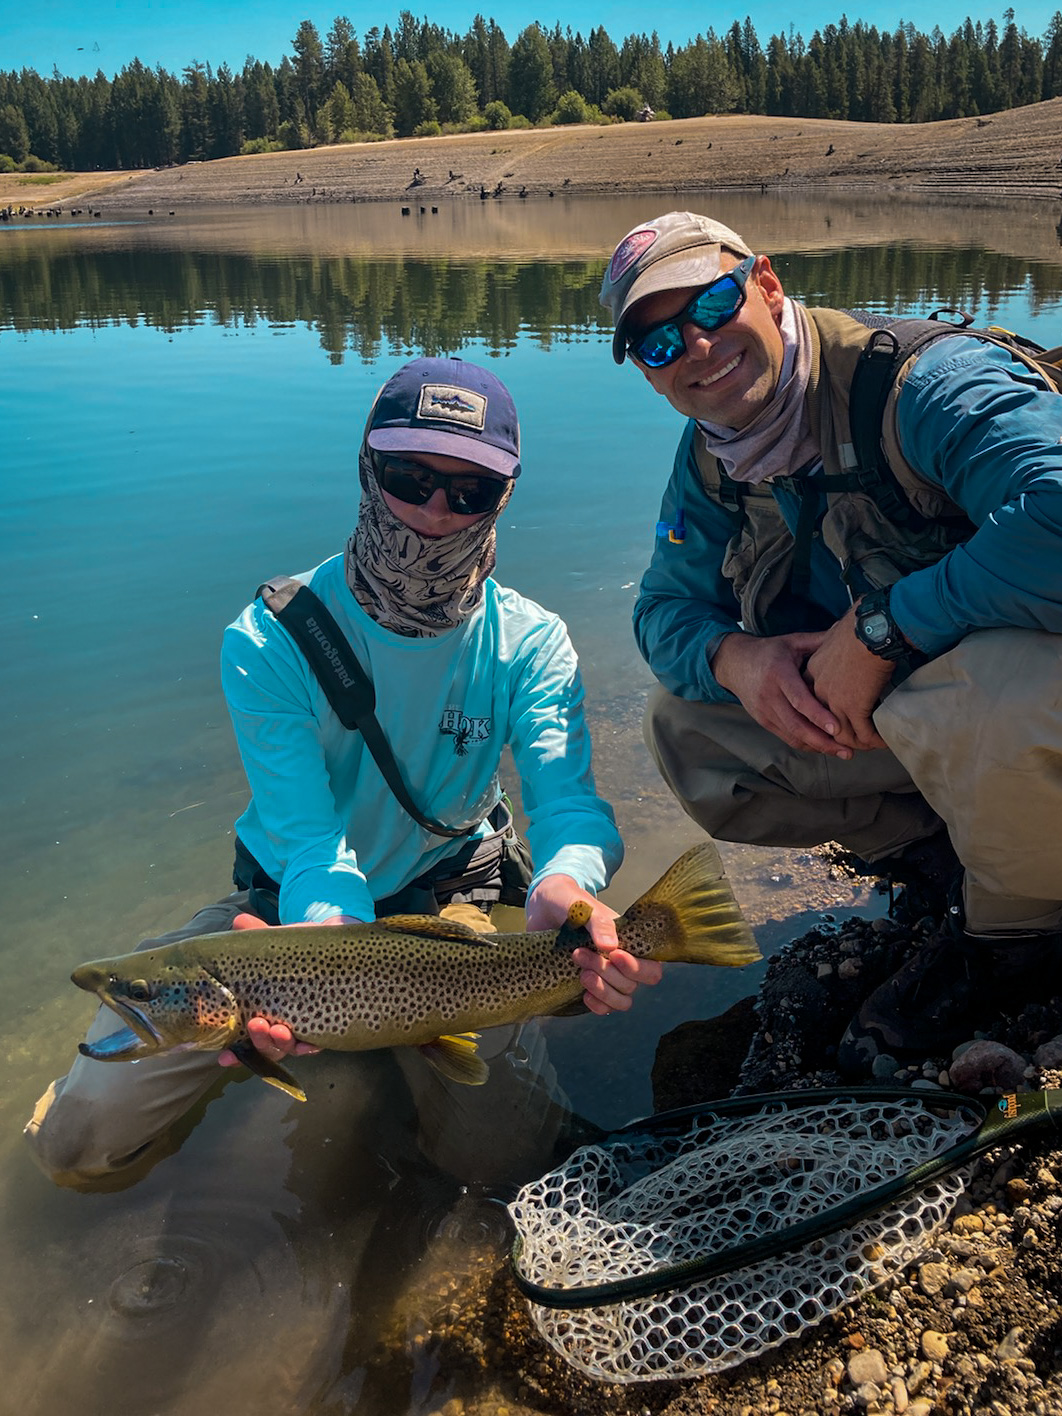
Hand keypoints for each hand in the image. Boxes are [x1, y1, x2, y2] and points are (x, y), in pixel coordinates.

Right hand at [217, 911, 361, 1066]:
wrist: (335, 943)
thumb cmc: (300, 948)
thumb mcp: (277, 943)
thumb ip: (257, 935)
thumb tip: (239, 921)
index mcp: (263, 1011)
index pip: (244, 1040)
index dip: (232, 1053)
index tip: (222, 1057)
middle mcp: (282, 1025)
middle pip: (267, 1046)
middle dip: (259, 1041)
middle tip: (256, 1024)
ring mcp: (303, 1027)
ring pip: (289, 1047)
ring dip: (281, 1043)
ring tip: (278, 1028)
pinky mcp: (327, 1024)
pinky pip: (317, 1043)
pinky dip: (309, 1045)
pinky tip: (305, 1042)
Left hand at [525, 874, 662, 1016]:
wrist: (544, 908)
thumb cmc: (569, 902)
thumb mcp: (583, 907)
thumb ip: (599, 923)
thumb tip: (611, 946)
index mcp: (630, 943)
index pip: (651, 968)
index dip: (636, 968)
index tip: (614, 955)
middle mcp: (622, 963)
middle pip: (632, 985)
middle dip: (607, 972)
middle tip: (579, 953)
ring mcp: (607, 978)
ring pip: (622, 1001)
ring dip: (603, 991)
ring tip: (582, 974)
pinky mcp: (590, 988)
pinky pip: (605, 1008)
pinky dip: (596, 1005)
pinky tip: (583, 994)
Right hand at [711, 628, 853, 758]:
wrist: (734, 663)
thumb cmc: (768, 651)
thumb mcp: (791, 642)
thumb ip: (818, 641)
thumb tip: (848, 633)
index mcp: (778, 674)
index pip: (799, 700)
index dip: (818, 716)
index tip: (837, 728)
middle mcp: (769, 696)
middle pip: (797, 725)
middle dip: (823, 741)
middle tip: (847, 750)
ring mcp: (764, 711)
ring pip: (792, 735)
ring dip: (817, 747)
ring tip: (841, 753)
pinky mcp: (763, 721)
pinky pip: (786, 737)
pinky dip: (805, 745)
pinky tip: (823, 747)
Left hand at [803, 606, 893, 751]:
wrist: (871, 631)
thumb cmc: (860, 625)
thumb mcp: (836, 633)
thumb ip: (834, 639)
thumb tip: (841, 633)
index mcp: (813, 671)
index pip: (812, 700)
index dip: (825, 712)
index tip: (837, 718)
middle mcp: (819, 689)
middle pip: (823, 722)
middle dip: (837, 736)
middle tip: (853, 741)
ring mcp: (834, 701)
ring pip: (842, 733)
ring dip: (858, 742)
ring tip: (872, 743)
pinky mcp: (854, 708)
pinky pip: (864, 733)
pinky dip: (875, 740)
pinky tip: (885, 741)